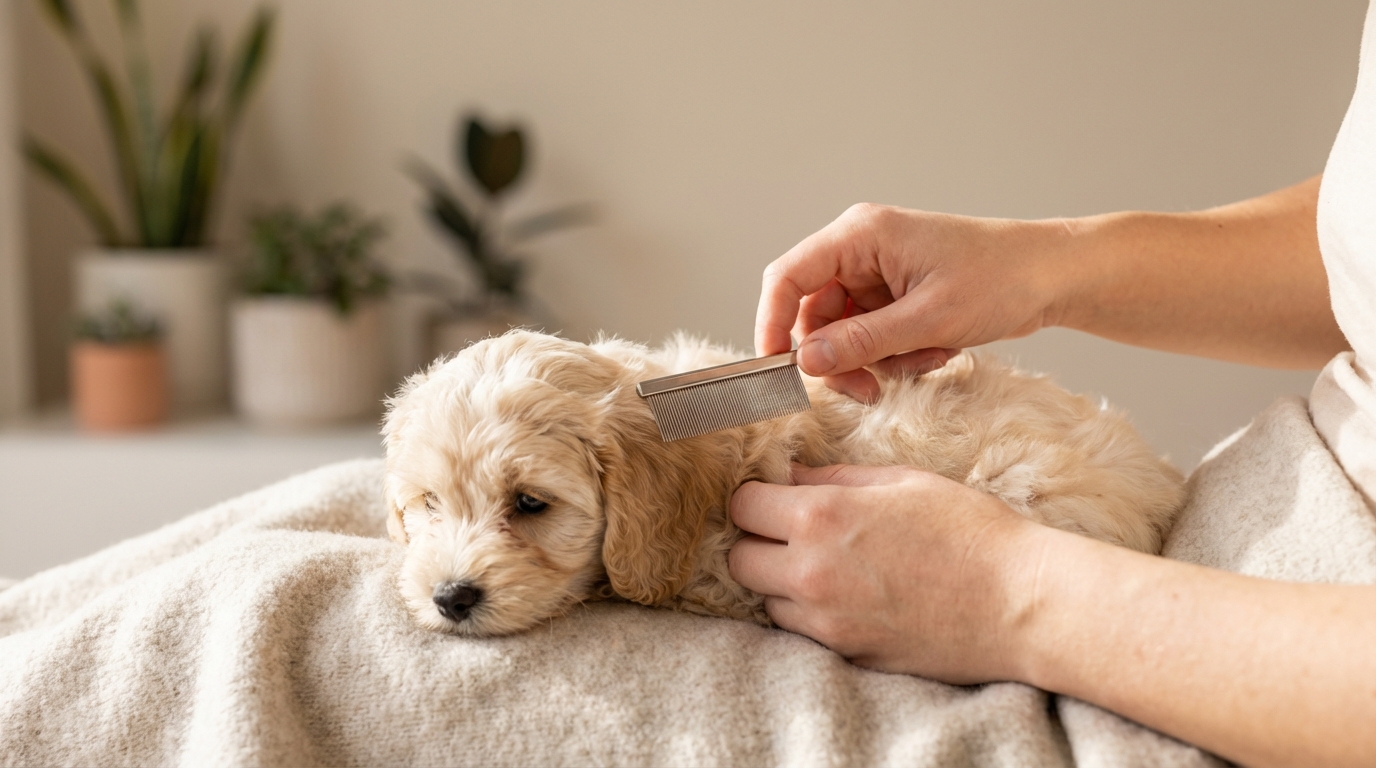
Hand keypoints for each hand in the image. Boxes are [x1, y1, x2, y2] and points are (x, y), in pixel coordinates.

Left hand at [728, 463, 1046, 681]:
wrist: (1020, 603)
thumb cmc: (970, 531)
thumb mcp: (902, 481)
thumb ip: (835, 477)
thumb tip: (792, 475)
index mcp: (821, 517)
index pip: (742, 506)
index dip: (757, 498)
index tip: (776, 497)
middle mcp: (810, 572)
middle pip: (739, 558)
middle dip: (758, 541)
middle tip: (793, 532)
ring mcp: (825, 620)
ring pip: (765, 599)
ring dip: (782, 581)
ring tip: (828, 565)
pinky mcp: (845, 653)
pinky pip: (800, 630)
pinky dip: (810, 612)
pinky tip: (848, 595)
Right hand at [755, 204, 1073, 400]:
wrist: (1054, 275)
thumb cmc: (1001, 278)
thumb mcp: (928, 319)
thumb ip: (862, 341)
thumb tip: (804, 361)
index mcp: (860, 234)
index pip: (788, 276)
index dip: (772, 323)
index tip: (776, 369)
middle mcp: (860, 249)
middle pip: (811, 313)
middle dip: (837, 357)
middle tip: (866, 390)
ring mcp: (875, 272)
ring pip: (840, 332)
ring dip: (872, 360)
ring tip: (922, 360)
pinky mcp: (893, 294)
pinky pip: (869, 335)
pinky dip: (894, 355)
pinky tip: (933, 351)